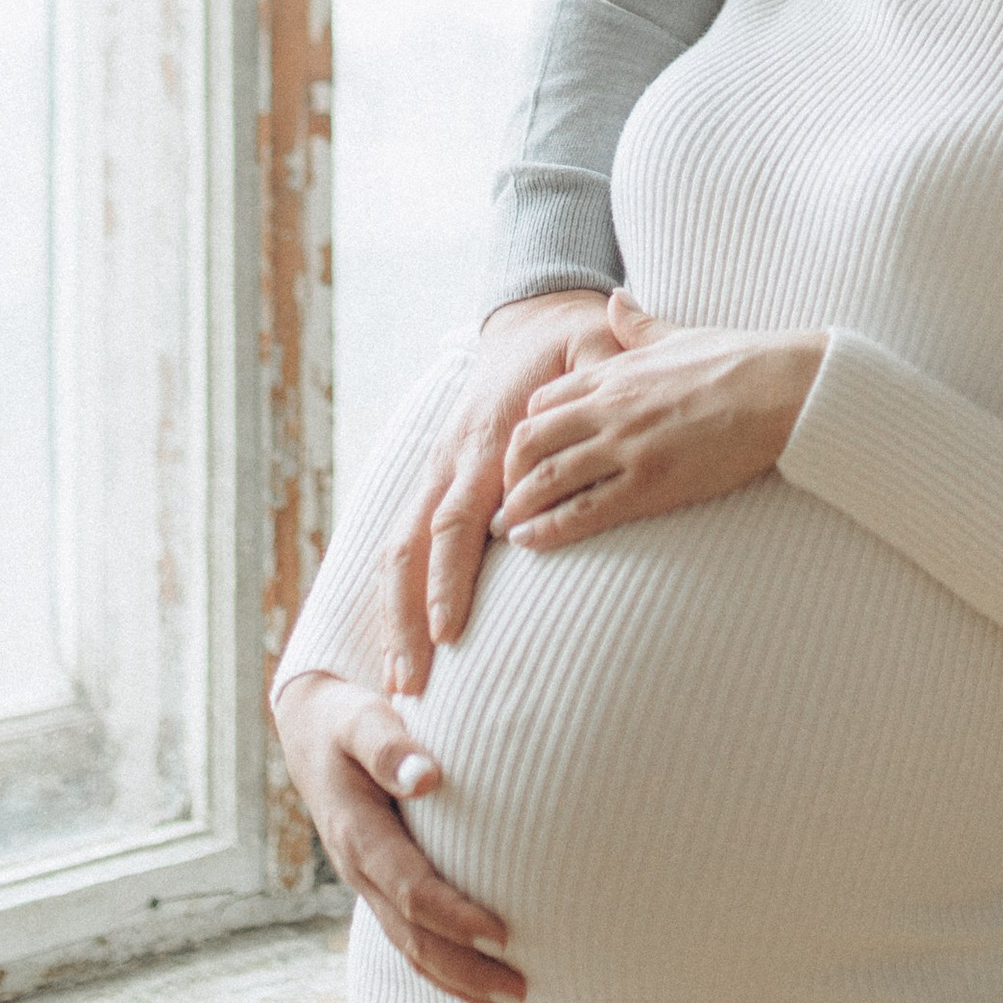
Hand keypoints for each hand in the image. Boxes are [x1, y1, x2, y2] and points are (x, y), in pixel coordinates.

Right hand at [271, 669, 524, 1002]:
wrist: (308, 729)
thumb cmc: (345, 719)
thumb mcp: (359, 719)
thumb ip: (388, 745)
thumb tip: (428, 776)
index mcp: (357, 834)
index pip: (410, 889)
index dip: (454, 916)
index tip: (503, 935)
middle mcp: (359, 870)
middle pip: (411, 937)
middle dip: (464, 971)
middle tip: (519, 994)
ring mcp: (366, 884)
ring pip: (408, 947)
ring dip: (458, 981)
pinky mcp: (378, 884)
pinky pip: (407, 936)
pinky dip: (443, 966)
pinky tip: (480, 980)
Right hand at [383, 287, 620, 693]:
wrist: (536, 317)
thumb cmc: (574, 340)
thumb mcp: (596, 345)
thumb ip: (604, 370)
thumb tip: (606, 398)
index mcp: (486, 436)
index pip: (457, 518)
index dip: (449, 577)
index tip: (449, 633)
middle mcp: (451, 458)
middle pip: (414, 546)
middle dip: (407, 618)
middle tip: (411, 686)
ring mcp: (437, 469)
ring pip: (399, 549)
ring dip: (395, 616)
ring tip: (401, 683)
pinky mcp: (438, 479)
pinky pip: (406, 540)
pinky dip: (400, 594)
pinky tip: (403, 643)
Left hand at [493, 293, 825, 549]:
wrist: (782, 389)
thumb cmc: (739, 360)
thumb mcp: (678, 334)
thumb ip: (638, 324)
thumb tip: (614, 298)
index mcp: (616, 371)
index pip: (545, 401)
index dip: (525, 429)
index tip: (519, 453)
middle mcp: (611, 407)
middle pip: (532, 439)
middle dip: (509, 470)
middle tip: (501, 496)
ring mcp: (627, 446)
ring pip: (548, 476)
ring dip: (518, 504)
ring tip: (503, 526)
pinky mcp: (650, 483)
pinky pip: (584, 511)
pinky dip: (548, 528)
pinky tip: (531, 540)